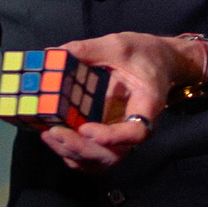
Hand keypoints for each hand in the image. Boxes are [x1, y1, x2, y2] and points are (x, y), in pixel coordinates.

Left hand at [35, 32, 195, 170]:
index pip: (135, 133)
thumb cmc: (143, 54)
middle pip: (113, 155)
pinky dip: (72, 154)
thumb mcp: (119, 45)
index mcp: (147, 106)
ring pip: (100, 161)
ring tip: (49, 136)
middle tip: (55, 132)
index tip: (85, 129)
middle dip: (81, 147)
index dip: (111, 137)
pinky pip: (93, 157)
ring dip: (73, 153)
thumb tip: (53, 53)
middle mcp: (137, 128)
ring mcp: (124, 137)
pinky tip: (54, 139)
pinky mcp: (111, 139)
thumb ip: (88, 50)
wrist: (159, 63)